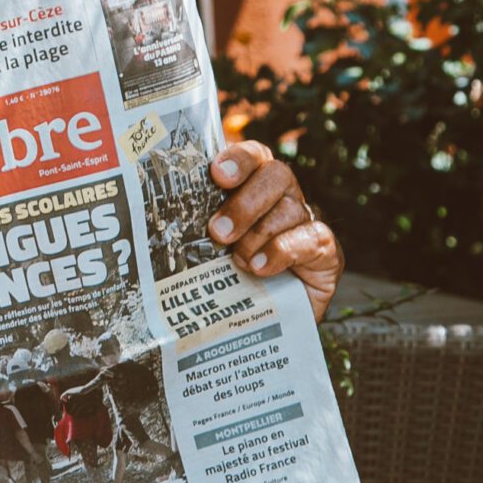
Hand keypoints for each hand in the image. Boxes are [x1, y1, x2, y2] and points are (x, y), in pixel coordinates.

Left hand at [207, 141, 341, 323]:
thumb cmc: (227, 280)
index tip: (217, 174)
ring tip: (238, 261)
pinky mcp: (325, 252)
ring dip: (258, 234)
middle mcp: (284, 199)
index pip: (254, 157)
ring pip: (289, 208)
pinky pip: (311, 238)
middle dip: (245, 203)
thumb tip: (157, 216)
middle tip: (218, 233)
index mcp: (254, 189)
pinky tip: (260, 267)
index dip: (239, 159)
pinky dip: (282, 251)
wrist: (260, 325)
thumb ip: (194, 227)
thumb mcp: (207, 251)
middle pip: (276, 175)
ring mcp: (306, 223)